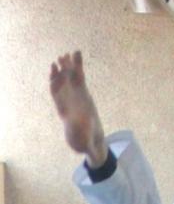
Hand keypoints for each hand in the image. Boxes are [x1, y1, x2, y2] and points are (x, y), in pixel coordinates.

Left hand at [49, 51, 106, 166]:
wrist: (90, 138)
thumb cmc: (84, 142)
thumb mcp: (85, 145)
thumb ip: (86, 145)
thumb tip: (89, 150)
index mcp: (66, 111)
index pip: (57, 94)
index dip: (55, 82)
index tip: (54, 72)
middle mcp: (68, 100)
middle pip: (62, 83)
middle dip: (61, 72)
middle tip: (61, 58)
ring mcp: (75, 95)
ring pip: (70, 78)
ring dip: (69, 66)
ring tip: (70, 53)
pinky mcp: (83, 92)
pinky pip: (80, 77)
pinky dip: (78, 66)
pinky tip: (77, 53)